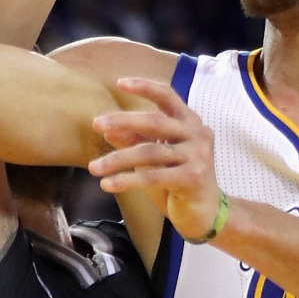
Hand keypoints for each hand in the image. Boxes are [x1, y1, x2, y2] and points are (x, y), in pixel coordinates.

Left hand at [91, 77, 224, 239]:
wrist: (205, 214)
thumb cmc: (178, 182)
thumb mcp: (155, 159)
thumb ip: (136, 141)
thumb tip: (108, 130)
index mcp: (189, 122)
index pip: (168, 96)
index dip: (145, 87)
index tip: (120, 83)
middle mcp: (197, 134)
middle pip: (154, 121)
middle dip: (123, 121)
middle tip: (96, 124)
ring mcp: (198, 156)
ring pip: (149, 152)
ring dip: (117, 159)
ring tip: (93, 168)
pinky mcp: (193, 178)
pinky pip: (152, 176)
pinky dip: (126, 180)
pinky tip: (107, 185)